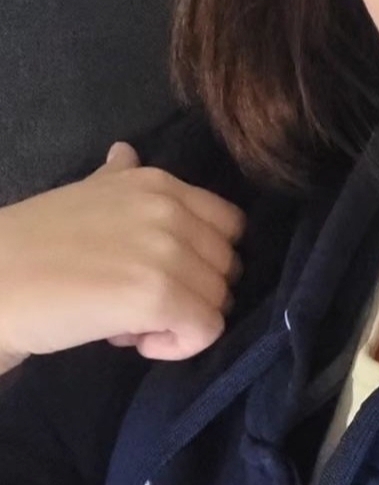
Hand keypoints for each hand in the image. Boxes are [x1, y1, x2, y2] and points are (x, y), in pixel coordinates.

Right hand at [0, 140, 246, 369]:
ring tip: (131, 322)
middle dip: (194, 291)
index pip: (229, 224)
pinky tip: (137, 342)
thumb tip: (126, 152)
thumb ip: (118, 176)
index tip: (166, 275)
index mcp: (159, 183)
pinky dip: (178, 345)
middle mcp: (171, 210)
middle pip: (227, 264)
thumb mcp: (84, 192)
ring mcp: (168, 252)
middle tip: (144, 305)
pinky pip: (206, 329)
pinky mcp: (156, 297)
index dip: (205, 258)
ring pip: (218, 298)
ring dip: (181, 320)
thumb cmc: (30, 243)